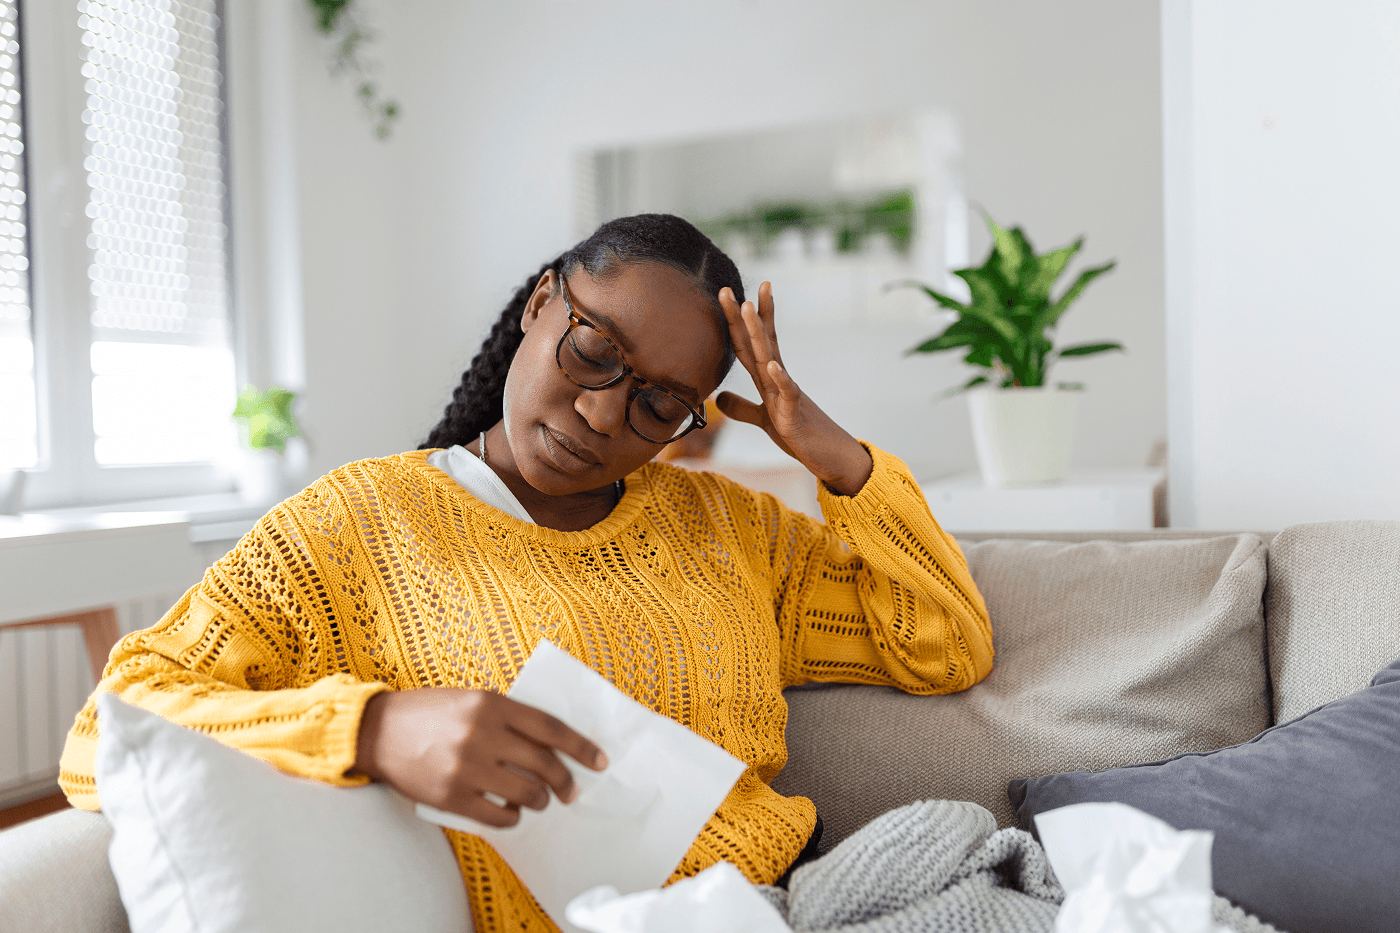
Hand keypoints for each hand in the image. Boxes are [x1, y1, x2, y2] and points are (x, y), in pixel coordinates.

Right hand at [354, 688, 607, 827]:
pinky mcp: (449, 795)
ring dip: (539, 801)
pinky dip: (512, 817)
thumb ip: (507, 716)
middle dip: (565, 782)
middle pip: (543, 764)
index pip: (551, 728)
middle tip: (570, 791)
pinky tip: (512, 813)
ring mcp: (465, 766)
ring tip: (538, 801)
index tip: (600, 761)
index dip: (581, 747)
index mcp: (492, 704)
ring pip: (525, 793)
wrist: (377, 730)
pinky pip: (497, 815)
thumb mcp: (471, 699)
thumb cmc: (430, 713)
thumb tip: (550, 746)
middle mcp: (482, 733)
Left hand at [717, 281, 873, 495]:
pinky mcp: (794, 415)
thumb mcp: (763, 420)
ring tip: (747, 308)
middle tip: (728, 289)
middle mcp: (777, 379)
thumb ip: (741, 407)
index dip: (740, 320)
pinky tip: (772, 365)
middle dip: (744, 315)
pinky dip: (780, 379)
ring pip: (769, 358)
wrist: (828, 455)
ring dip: (758, 333)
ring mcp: (786, 394)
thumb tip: (719, 397)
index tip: (730, 294)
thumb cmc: (798, 434)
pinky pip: (788, 393)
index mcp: (767, 379)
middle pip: (757, 342)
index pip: (751, 344)